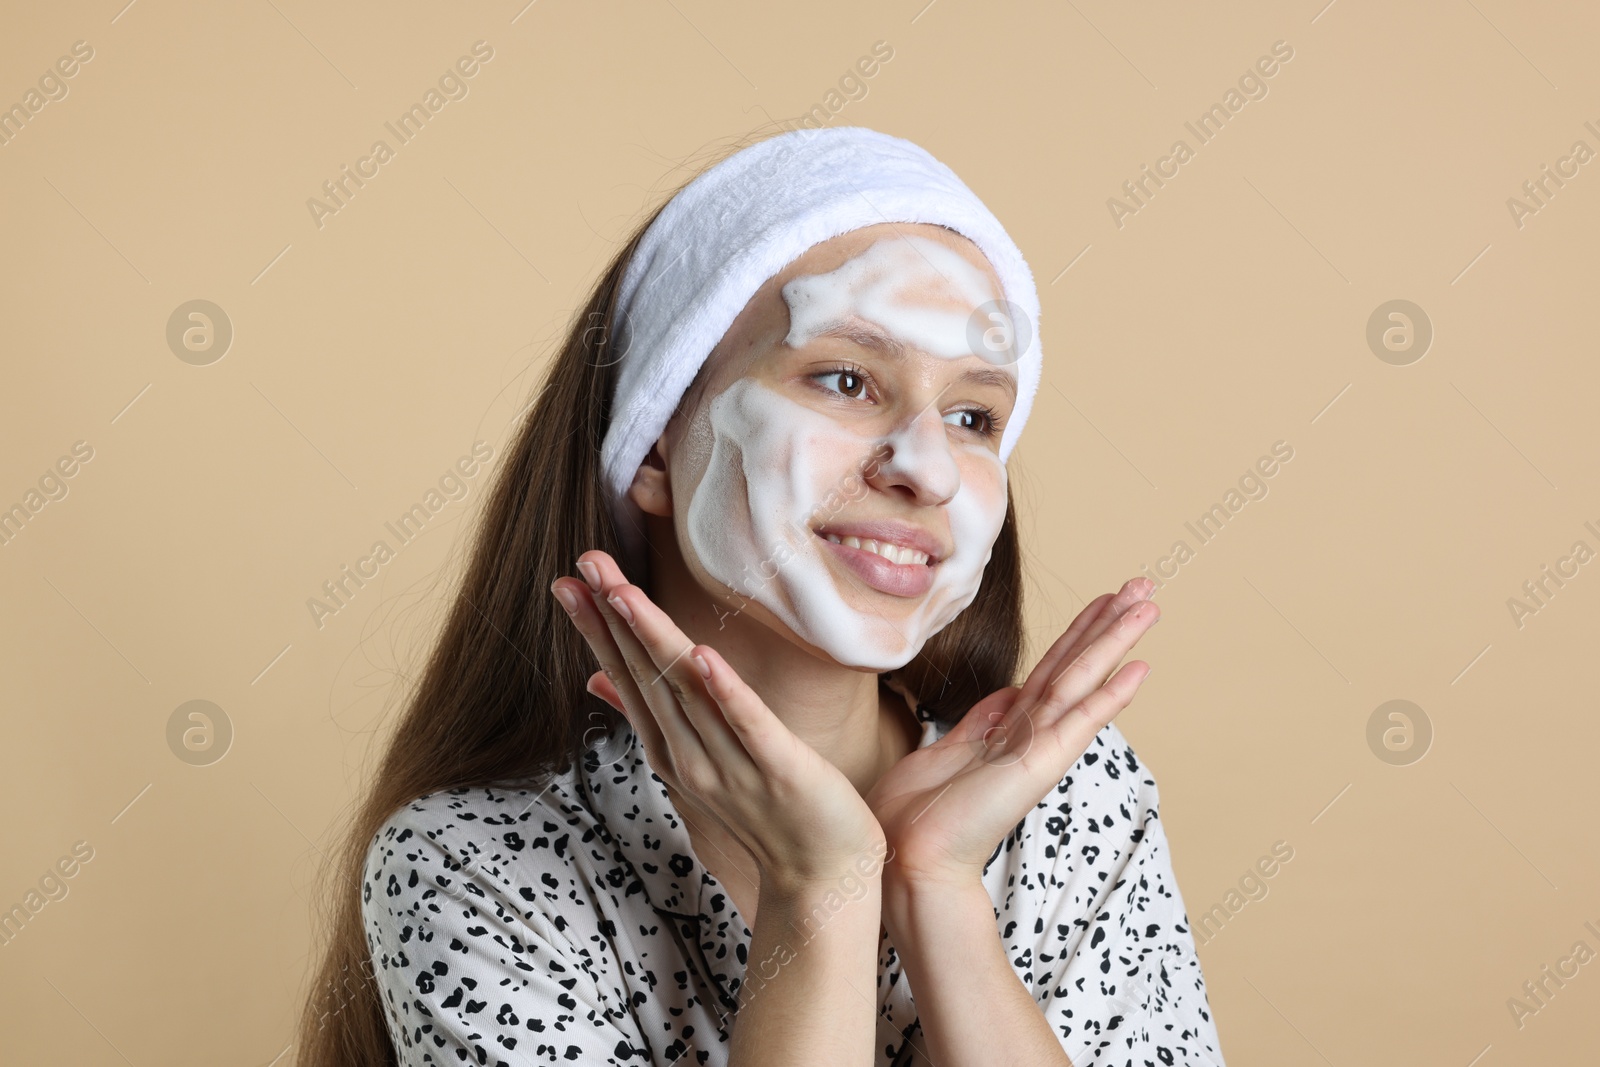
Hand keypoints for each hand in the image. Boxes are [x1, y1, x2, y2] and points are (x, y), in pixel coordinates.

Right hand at [552, 550, 886, 891]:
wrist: (822, 875)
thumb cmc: (766, 809)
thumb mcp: (697, 760)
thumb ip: (650, 716)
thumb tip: (596, 679)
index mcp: (670, 748)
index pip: (626, 677)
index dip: (597, 628)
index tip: (569, 582)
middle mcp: (690, 755)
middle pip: (646, 676)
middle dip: (613, 618)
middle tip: (584, 564)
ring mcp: (732, 765)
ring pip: (685, 692)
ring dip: (654, 640)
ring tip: (625, 593)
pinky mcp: (781, 769)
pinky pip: (748, 725)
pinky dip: (725, 692)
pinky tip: (703, 655)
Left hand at [865, 576, 1158, 890]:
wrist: (907, 860)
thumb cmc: (915, 818)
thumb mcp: (943, 753)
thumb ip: (979, 724)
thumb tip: (1006, 694)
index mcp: (1006, 730)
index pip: (1050, 669)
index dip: (1077, 632)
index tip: (1104, 600)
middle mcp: (1028, 735)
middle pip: (1074, 665)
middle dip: (1107, 624)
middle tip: (1143, 585)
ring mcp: (1036, 749)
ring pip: (1081, 681)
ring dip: (1115, 642)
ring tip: (1148, 605)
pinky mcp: (1036, 765)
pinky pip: (1078, 722)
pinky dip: (1108, 696)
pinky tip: (1138, 668)